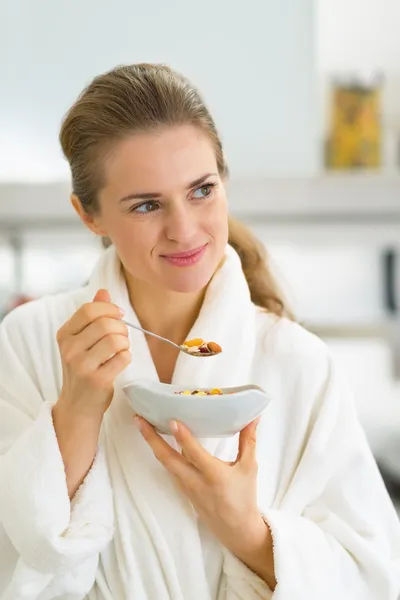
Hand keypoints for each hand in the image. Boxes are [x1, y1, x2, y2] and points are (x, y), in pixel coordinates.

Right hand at [56, 289, 130, 417]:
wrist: (78, 405)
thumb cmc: (84, 368)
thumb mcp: (82, 341)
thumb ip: (92, 315)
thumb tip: (103, 291)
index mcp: (65, 335)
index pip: (88, 309)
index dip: (109, 308)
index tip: (119, 315)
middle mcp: (70, 349)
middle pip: (105, 324)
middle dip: (121, 327)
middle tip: (122, 337)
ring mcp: (82, 366)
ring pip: (116, 340)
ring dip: (125, 343)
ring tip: (121, 349)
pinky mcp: (97, 380)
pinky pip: (123, 357)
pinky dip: (127, 357)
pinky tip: (120, 362)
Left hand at [135, 416, 275, 587]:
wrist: (236, 530)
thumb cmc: (244, 497)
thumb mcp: (249, 468)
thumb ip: (248, 440)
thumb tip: (253, 416)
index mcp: (214, 475)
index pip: (194, 454)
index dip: (183, 437)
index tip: (172, 420)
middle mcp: (195, 481)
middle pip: (167, 458)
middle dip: (151, 438)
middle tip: (138, 419)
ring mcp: (186, 486)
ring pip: (165, 463)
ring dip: (152, 444)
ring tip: (143, 424)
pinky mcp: (182, 489)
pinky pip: (169, 468)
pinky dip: (161, 453)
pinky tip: (158, 441)